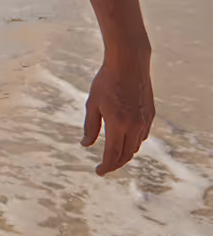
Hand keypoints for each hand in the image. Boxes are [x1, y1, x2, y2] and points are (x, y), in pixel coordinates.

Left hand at [81, 55, 153, 174]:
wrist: (129, 63)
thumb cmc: (106, 81)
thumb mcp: (92, 104)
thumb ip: (90, 127)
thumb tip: (85, 144)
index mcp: (118, 123)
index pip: (113, 154)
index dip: (106, 166)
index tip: (99, 172)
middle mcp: (134, 125)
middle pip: (126, 154)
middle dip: (115, 164)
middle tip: (104, 167)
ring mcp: (145, 120)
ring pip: (136, 146)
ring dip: (125, 154)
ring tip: (112, 156)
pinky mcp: (151, 114)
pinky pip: (142, 135)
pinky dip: (133, 142)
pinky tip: (124, 140)